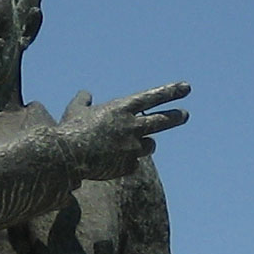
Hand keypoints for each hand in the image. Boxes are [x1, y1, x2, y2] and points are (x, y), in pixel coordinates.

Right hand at [56, 81, 190, 181]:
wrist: (68, 156)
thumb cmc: (70, 130)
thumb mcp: (76, 110)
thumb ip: (83, 100)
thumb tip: (86, 93)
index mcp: (122, 108)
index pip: (152, 97)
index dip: (170, 92)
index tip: (186, 87)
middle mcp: (132, 126)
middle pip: (162, 121)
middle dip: (175, 117)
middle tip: (185, 114)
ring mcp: (132, 146)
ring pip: (150, 145)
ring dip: (146, 143)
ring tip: (139, 144)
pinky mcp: (128, 165)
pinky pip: (133, 163)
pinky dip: (126, 161)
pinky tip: (113, 163)